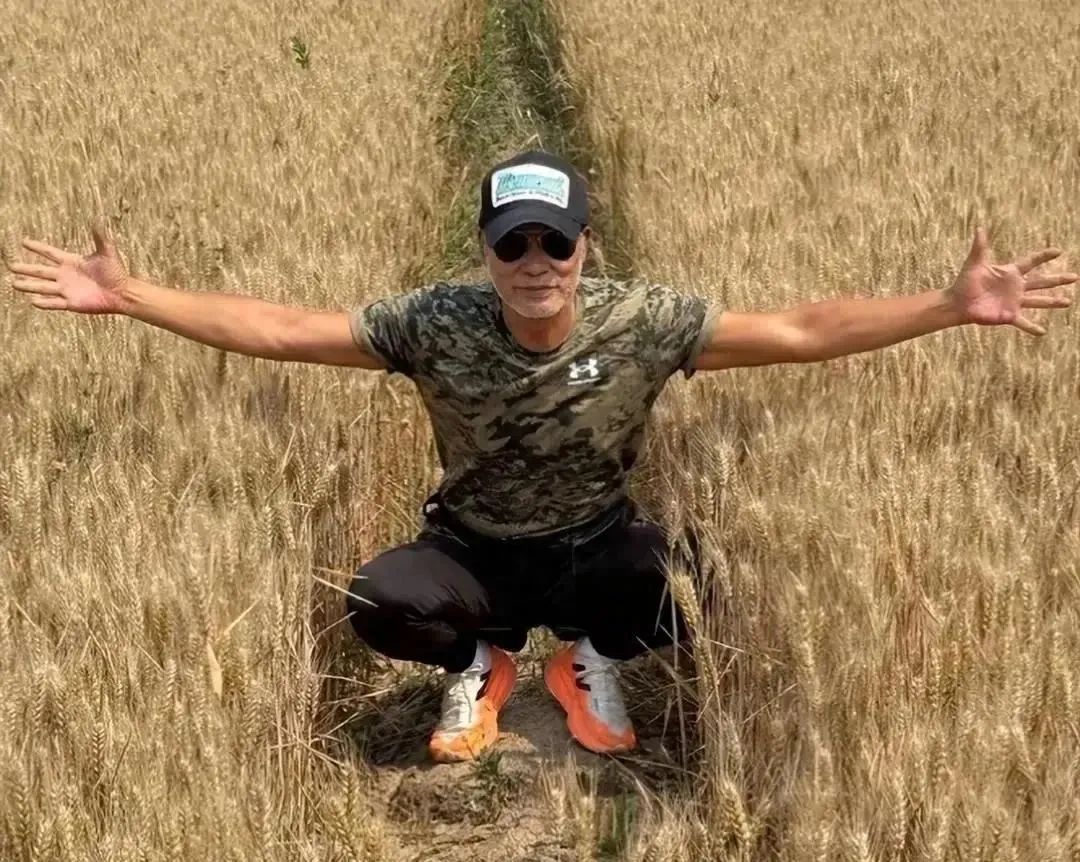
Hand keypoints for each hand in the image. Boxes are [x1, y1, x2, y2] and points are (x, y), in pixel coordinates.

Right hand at [7, 225, 130, 314]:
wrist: (122, 293)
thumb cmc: (116, 273)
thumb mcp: (107, 253)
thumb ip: (101, 238)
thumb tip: (98, 221)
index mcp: (71, 262)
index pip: (49, 253)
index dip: (37, 247)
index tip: (24, 241)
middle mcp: (65, 275)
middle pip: (40, 271)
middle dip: (26, 269)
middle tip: (11, 266)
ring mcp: (67, 289)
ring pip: (43, 287)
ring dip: (29, 286)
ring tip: (14, 283)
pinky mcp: (71, 303)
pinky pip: (54, 303)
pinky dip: (44, 302)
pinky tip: (33, 301)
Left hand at [944, 227, 1075, 334]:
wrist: (957, 303)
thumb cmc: (965, 282)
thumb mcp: (974, 263)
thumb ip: (979, 247)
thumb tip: (979, 228)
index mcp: (1010, 273)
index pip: (1031, 262)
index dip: (1043, 256)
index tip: (1058, 251)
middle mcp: (1016, 287)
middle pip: (1042, 281)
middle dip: (1058, 279)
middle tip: (1075, 277)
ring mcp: (1014, 302)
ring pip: (1038, 301)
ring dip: (1053, 302)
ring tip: (1068, 302)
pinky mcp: (1008, 315)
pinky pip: (1023, 322)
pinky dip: (1032, 328)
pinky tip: (1042, 332)